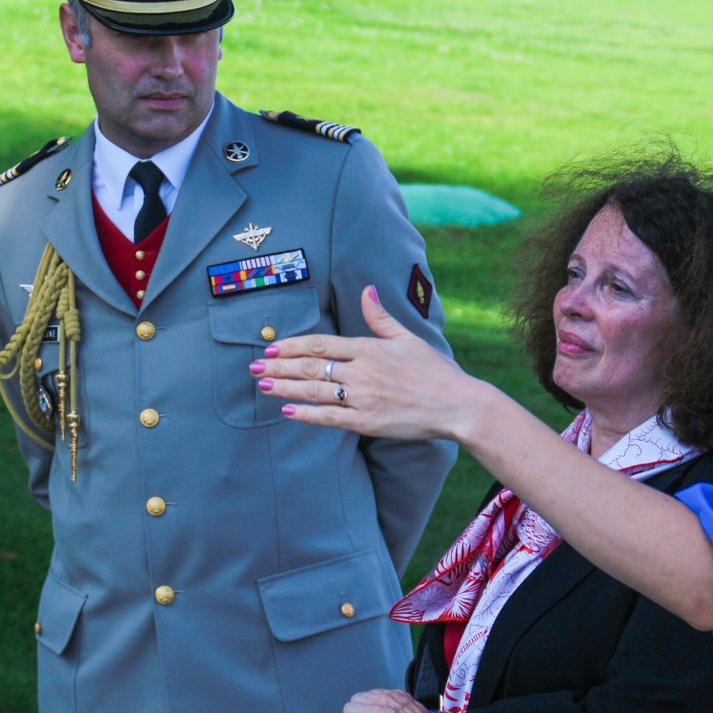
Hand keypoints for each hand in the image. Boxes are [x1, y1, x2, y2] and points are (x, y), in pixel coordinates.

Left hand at [252, 286, 481, 441]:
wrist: (458, 405)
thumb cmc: (435, 372)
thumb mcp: (408, 338)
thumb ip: (381, 317)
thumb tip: (367, 290)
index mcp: (370, 348)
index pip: (322, 344)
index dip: (292, 346)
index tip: (271, 347)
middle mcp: (363, 371)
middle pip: (311, 366)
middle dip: (279, 365)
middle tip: (254, 366)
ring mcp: (364, 397)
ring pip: (314, 390)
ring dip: (285, 386)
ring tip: (262, 384)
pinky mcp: (367, 422)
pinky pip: (328, 417)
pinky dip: (305, 413)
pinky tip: (286, 409)